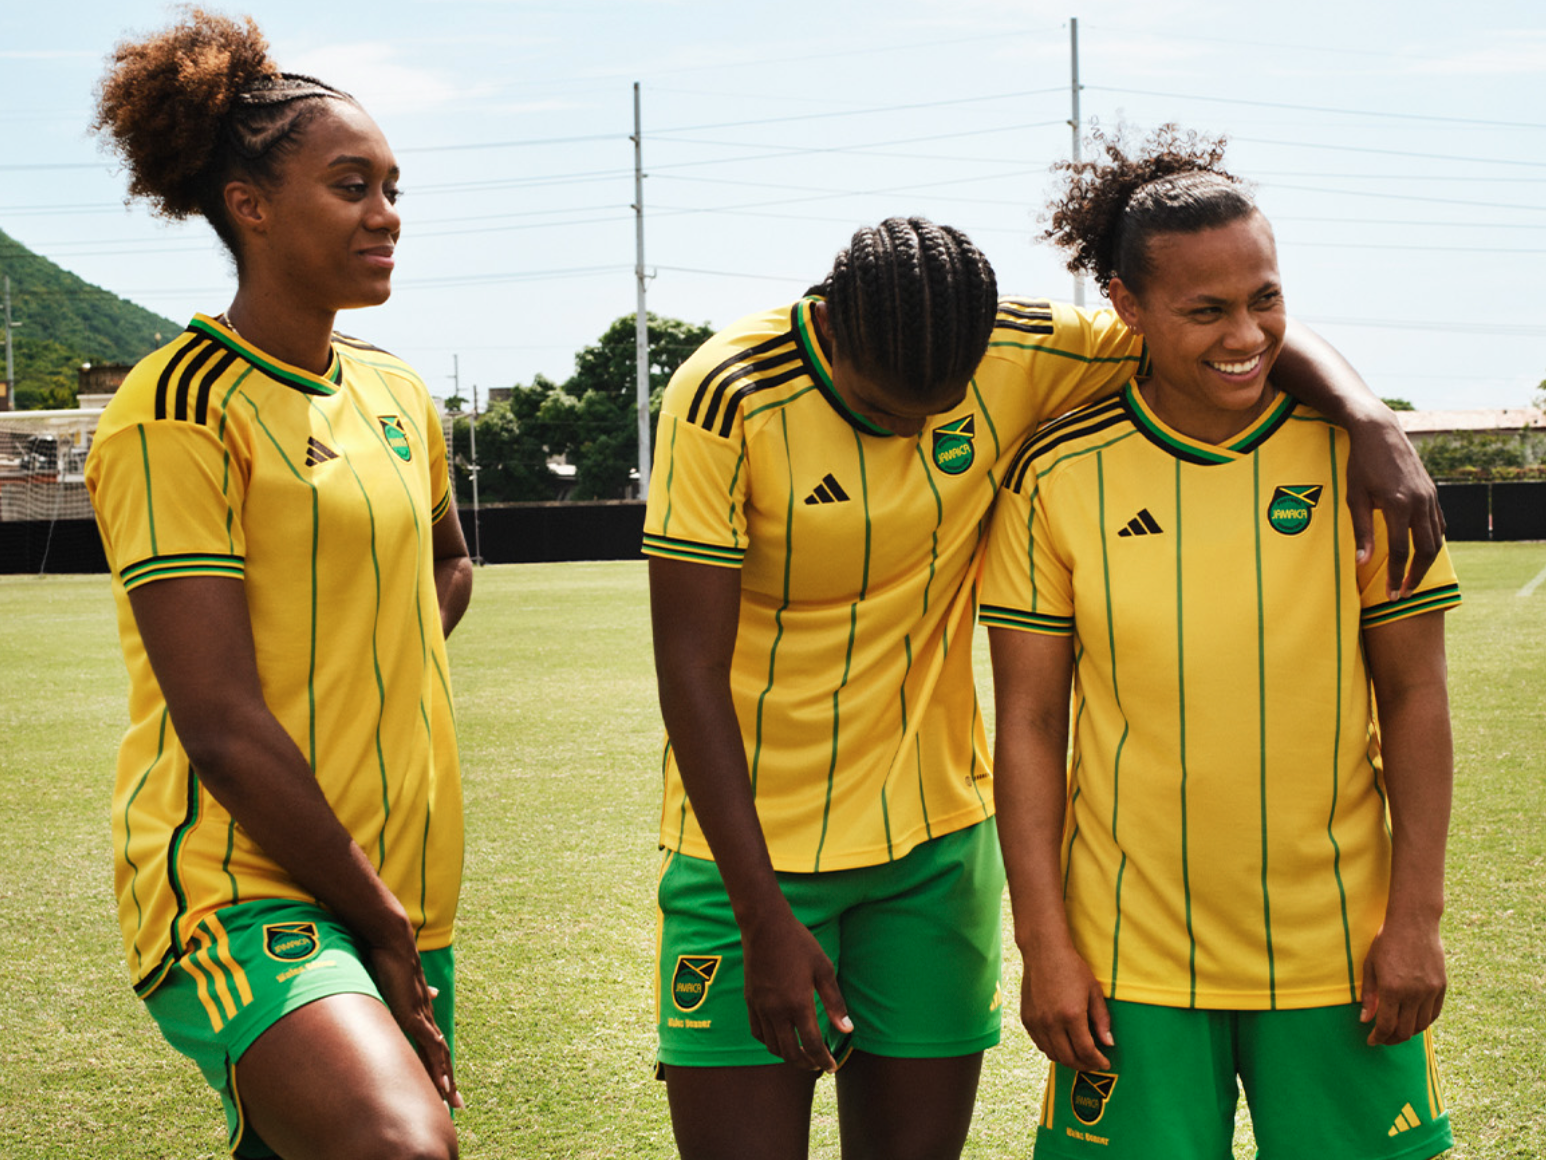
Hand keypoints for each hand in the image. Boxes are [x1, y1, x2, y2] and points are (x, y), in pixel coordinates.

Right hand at [368, 938, 463, 1107]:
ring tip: (451, 1103)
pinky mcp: (414, 1016)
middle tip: (457, 1104)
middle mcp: (425, 1015)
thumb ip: (412, 992)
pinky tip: (441, 1084)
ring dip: (445, 1080)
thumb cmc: (389, 957)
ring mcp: (422, 1016)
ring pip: (438, 1056)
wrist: (392, 941)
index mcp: (419, 1011)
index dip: (439, 1065)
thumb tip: (434, 993)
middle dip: (448, 1080)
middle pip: (441, 1055)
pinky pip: (428, 1047)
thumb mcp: (396, 981)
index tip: (445, 1083)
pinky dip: (436, 1067)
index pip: (433, 1045)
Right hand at [740, 912, 851, 1071]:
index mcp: (798, 1003)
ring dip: (788, 1056)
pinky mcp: (750, 1000)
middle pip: (790, 1053)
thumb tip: (847, 1029)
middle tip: (818, 1066)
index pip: (812, 1045)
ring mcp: (760, 1007)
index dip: (823, 1060)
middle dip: (806, 1064)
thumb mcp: (824, 969)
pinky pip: (757, 1032)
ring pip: (773, 1046)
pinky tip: (780, 1038)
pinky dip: (770, 1042)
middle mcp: (777, 1011)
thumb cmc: (799, 943)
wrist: (765, 925)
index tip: (832, 1067)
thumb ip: (835, 1002)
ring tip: (802, 1054)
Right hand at [1021, 941, 1112, 1071]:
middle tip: (1093, 1063)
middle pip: (1068, 1058)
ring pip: (1053, 1054)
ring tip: (1079, 1055)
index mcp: (1071, 1015)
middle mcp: (1051, 1022)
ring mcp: (1036, 1022)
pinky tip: (1062, 1044)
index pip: (1086, 1051)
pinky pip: (1040, 1044)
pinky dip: (1053, 1049)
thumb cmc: (1072, 968)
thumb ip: (1102, 1019)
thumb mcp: (1093, 991)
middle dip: (1084, 1065)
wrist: (1044, 952)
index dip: (1097, 1061)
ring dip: (1068, 1060)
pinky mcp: (1027, 1019)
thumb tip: (1109, 1043)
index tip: (1105, 1063)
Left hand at [1345, 415, 1444, 600]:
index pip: (1400, 552)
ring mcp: (1430, 496)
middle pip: (1425, 550)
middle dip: (1416, 576)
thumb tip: (1362, 564)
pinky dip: (1433, 541)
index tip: (1391, 595)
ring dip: (1426, 562)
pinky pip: (1438, 523)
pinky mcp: (1432, 492)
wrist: (1379, 432)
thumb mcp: (1355, 498)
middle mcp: (1420, 502)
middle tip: (1404, 595)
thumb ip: (1361, 532)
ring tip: (1412, 579)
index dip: (1396, 576)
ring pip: (1436, 538)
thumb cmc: (1360, 465)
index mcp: (1399, 506)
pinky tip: (1423, 552)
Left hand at [1360, 917, 1445, 1045]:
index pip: (1386, 1025)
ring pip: (1421, 1025)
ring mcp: (1430, 991)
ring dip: (1408, 1033)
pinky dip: (1424, 1022)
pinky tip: (1414, 1021)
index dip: (1378, 1037)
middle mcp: (1413, 993)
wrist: (1414, 923)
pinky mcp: (1442, 987)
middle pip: (1405, 1030)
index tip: (1371, 1041)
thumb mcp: (1370, 965)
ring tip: (1397, 1031)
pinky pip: (1434, 1014)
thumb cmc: (1386, 942)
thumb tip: (1365, 1020)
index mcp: (1392, 988)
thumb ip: (1369, 995)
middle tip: (1383, 1038)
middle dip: (1391, 1039)